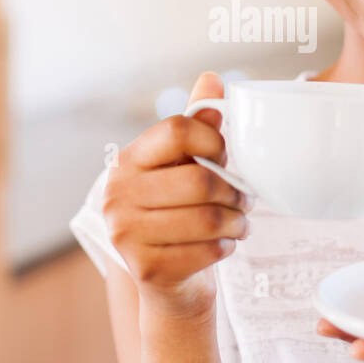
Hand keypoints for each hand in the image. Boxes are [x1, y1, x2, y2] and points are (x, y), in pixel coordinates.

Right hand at [102, 71, 252, 321]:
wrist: (166, 282)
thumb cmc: (177, 214)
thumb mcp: (182, 167)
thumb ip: (195, 127)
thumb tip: (212, 80)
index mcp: (127, 161)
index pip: (176, 129)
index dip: (213, 140)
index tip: (224, 156)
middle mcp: (117, 194)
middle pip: (198, 179)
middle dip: (234, 192)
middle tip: (246, 200)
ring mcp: (126, 233)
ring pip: (207, 218)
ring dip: (236, 222)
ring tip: (241, 223)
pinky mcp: (145, 268)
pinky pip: (206, 251)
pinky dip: (226, 248)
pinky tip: (225, 245)